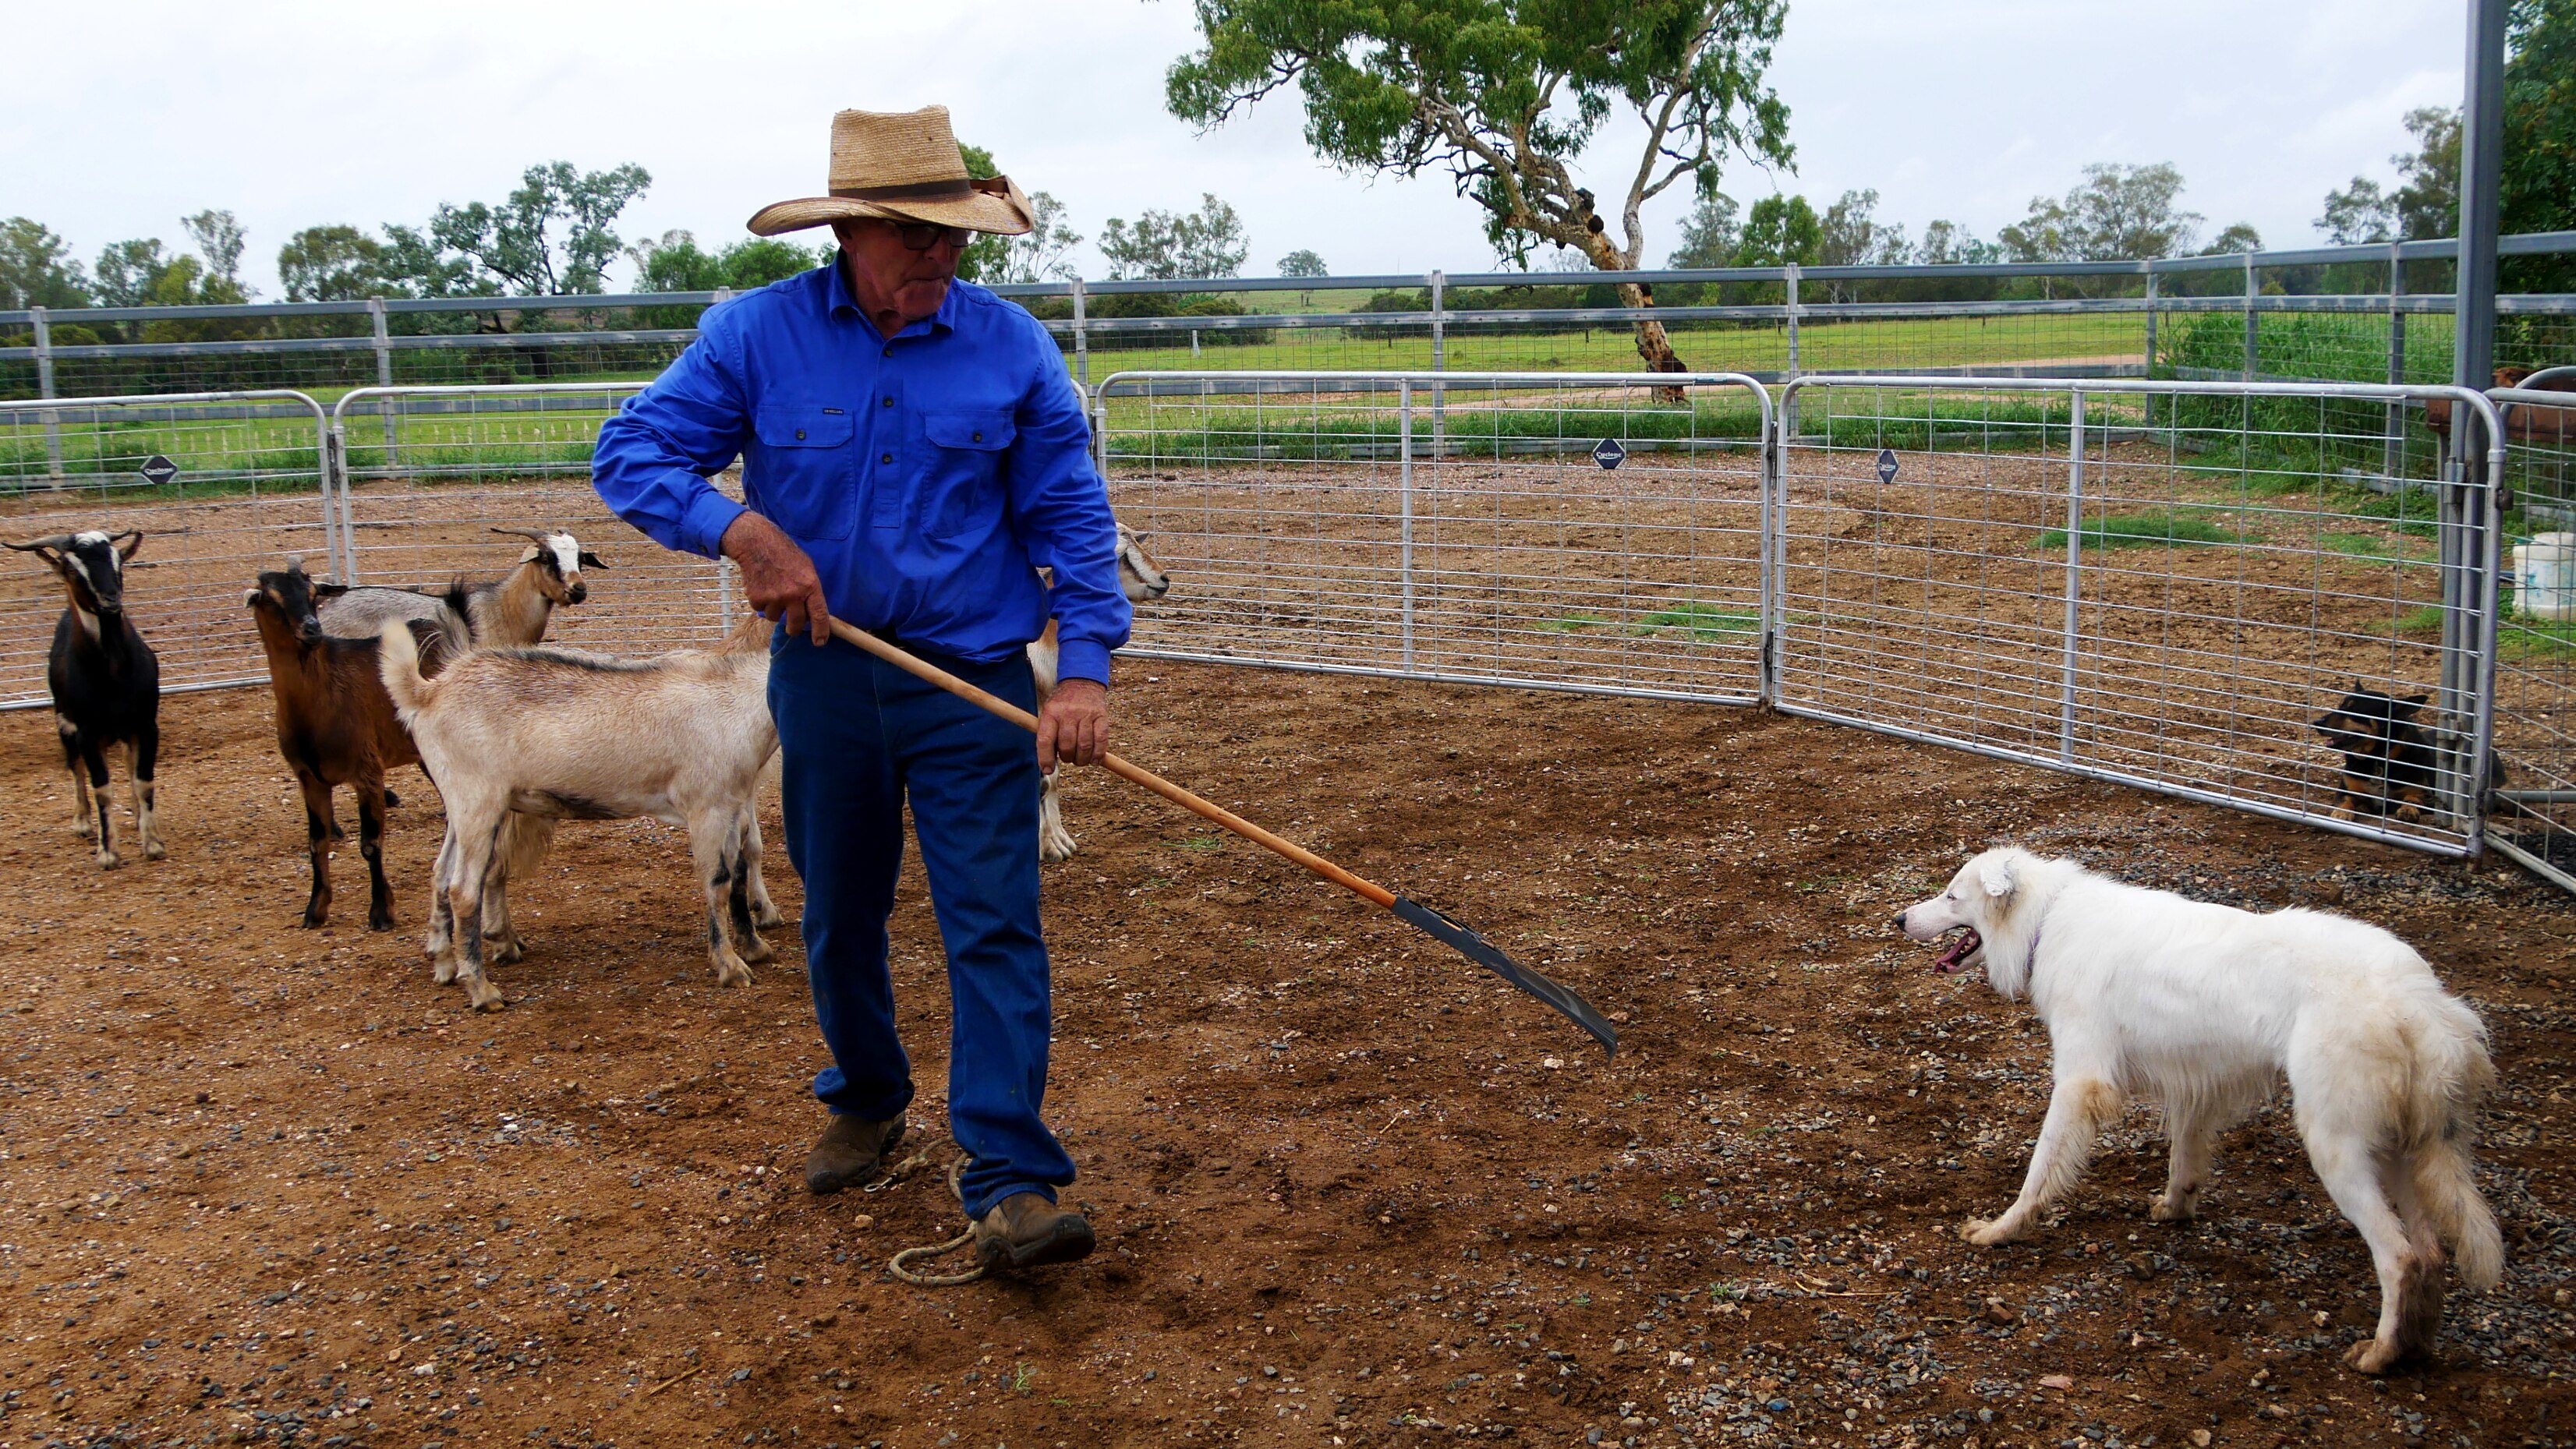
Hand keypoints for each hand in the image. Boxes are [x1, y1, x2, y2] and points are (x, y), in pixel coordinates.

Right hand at [719, 511, 830, 644]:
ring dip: (775, 611)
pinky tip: (762, 587)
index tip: (819, 642)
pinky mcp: (757, 599)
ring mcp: (774, 597)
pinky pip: (761, 610)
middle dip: (794, 629)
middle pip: (796, 624)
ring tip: (773, 592)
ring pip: (776, 618)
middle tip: (792, 628)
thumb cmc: (785, 555)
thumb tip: (813, 613)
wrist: (757, 544)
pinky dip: (762, 603)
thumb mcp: (807, 568)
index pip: (819, 615)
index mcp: (810, 586)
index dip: (820, 631)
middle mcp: (793, 594)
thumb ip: (811, 590)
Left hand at [1036, 678, 1109, 771]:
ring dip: (1082, 759)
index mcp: (1051, 713)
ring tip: (1080, 759)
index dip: (1045, 759)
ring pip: (1084, 746)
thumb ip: (1047, 734)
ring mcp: (1086, 714)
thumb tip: (1048, 763)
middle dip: (1067, 758)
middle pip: (1067, 745)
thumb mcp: (1048, 712)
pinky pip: (1101, 740)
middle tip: (1068, 757)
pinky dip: (1098, 754)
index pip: (1045, 740)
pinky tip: (1095, 760)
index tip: (1047, 769)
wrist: (1081, 682)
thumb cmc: (1062, 704)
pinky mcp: (1101, 716)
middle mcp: (1068, 713)